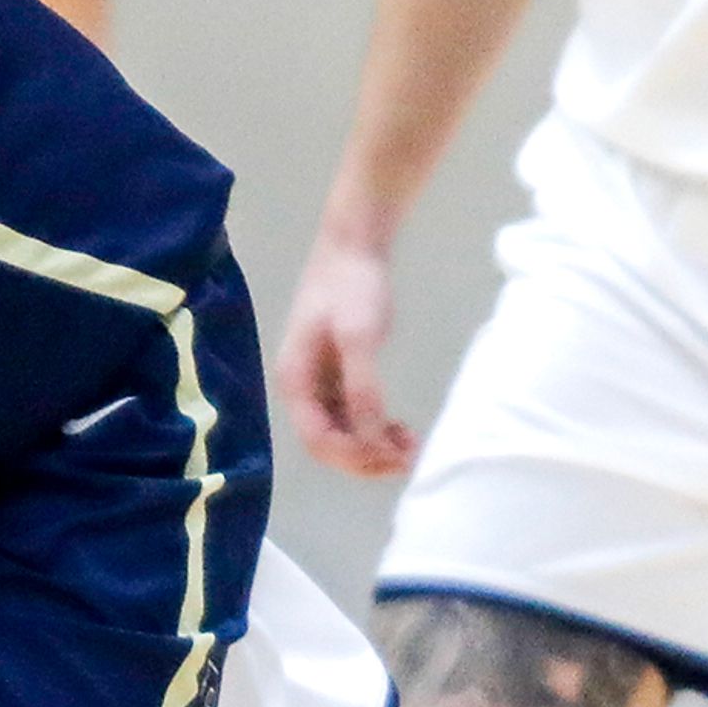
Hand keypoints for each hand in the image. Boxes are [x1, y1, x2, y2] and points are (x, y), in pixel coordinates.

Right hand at [275, 233, 420, 477]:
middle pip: (329, 444)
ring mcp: (320, 383)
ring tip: (412, 447)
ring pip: (344, 434)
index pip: (318, 440)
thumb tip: (370, 438)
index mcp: (295, 383)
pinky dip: (376, 429)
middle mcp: (303, 390)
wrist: (354, 245)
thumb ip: (362, 388)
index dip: (353, 457)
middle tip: (408, 461)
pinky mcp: (339, 374)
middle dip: (365, 459)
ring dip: (374, 447)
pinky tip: (401, 429)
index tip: (391, 459)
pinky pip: (354, 416)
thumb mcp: (359, 337)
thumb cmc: (351, 287)